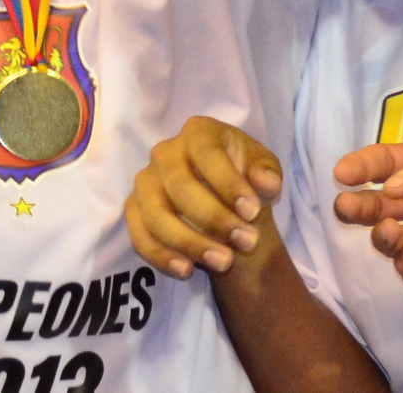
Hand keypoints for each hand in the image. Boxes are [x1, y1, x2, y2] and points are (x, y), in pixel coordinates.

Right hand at [125, 116, 282, 278]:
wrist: (225, 200)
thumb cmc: (244, 176)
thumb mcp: (263, 169)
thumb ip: (267, 174)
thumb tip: (267, 183)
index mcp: (198, 132)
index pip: (208, 154)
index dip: (229, 184)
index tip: (253, 212)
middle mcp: (165, 152)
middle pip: (180, 187)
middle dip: (214, 219)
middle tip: (246, 242)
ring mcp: (146, 181)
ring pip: (157, 215)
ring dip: (190, 243)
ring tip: (224, 261)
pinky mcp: (134, 209)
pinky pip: (140, 236)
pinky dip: (161, 256)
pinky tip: (187, 270)